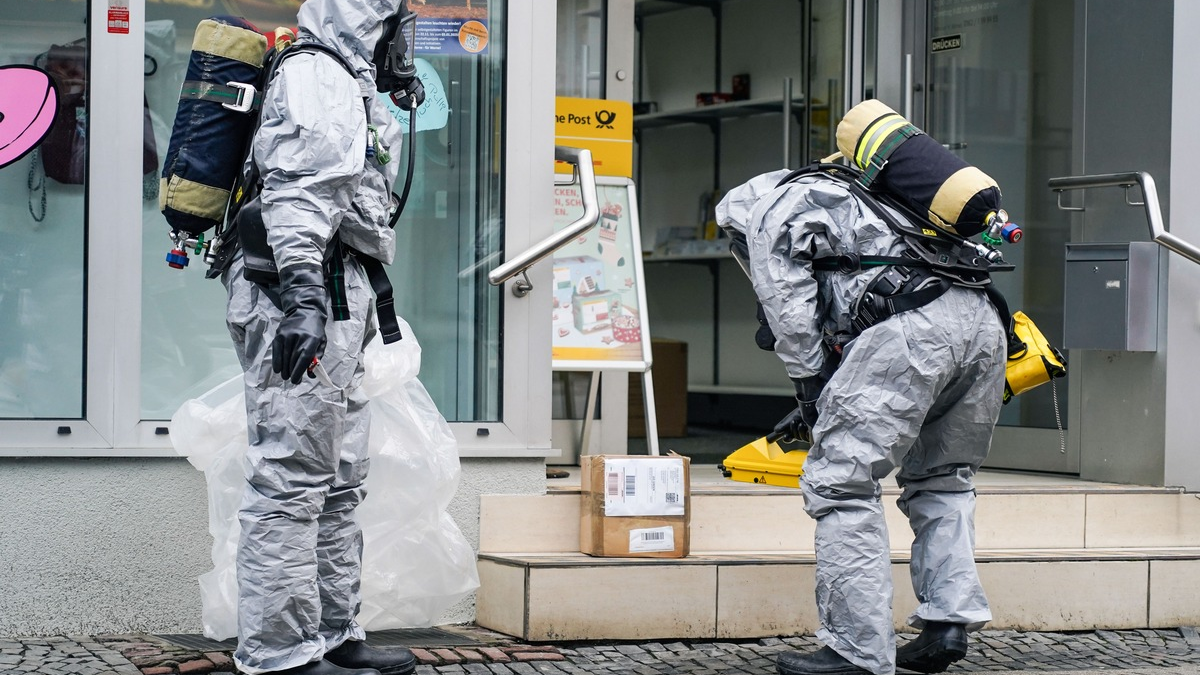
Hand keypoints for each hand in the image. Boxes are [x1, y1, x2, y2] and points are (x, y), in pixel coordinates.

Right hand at [272, 264, 327, 384]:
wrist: (305, 311)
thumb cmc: (316, 330)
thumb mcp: (322, 342)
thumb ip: (317, 358)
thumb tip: (311, 374)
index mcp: (312, 339)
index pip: (304, 358)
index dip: (299, 370)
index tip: (296, 380)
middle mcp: (299, 336)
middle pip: (293, 359)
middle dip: (292, 372)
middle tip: (293, 381)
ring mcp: (287, 335)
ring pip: (284, 356)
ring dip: (284, 369)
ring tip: (285, 376)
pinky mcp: (279, 334)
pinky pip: (277, 351)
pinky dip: (277, 361)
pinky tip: (278, 369)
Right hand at [772, 406, 812, 443]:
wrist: (812, 406)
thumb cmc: (803, 411)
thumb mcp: (791, 417)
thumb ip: (783, 425)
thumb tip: (776, 431)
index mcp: (794, 430)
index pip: (788, 438)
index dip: (786, 438)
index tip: (785, 436)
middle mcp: (800, 433)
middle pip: (795, 437)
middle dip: (793, 430)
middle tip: (793, 421)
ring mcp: (808, 434)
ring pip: (802, 438)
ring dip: (800, 430)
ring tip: (801, 423)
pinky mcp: (814, 434)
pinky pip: (810, 438)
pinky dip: (808, 433)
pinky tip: (808, 429)